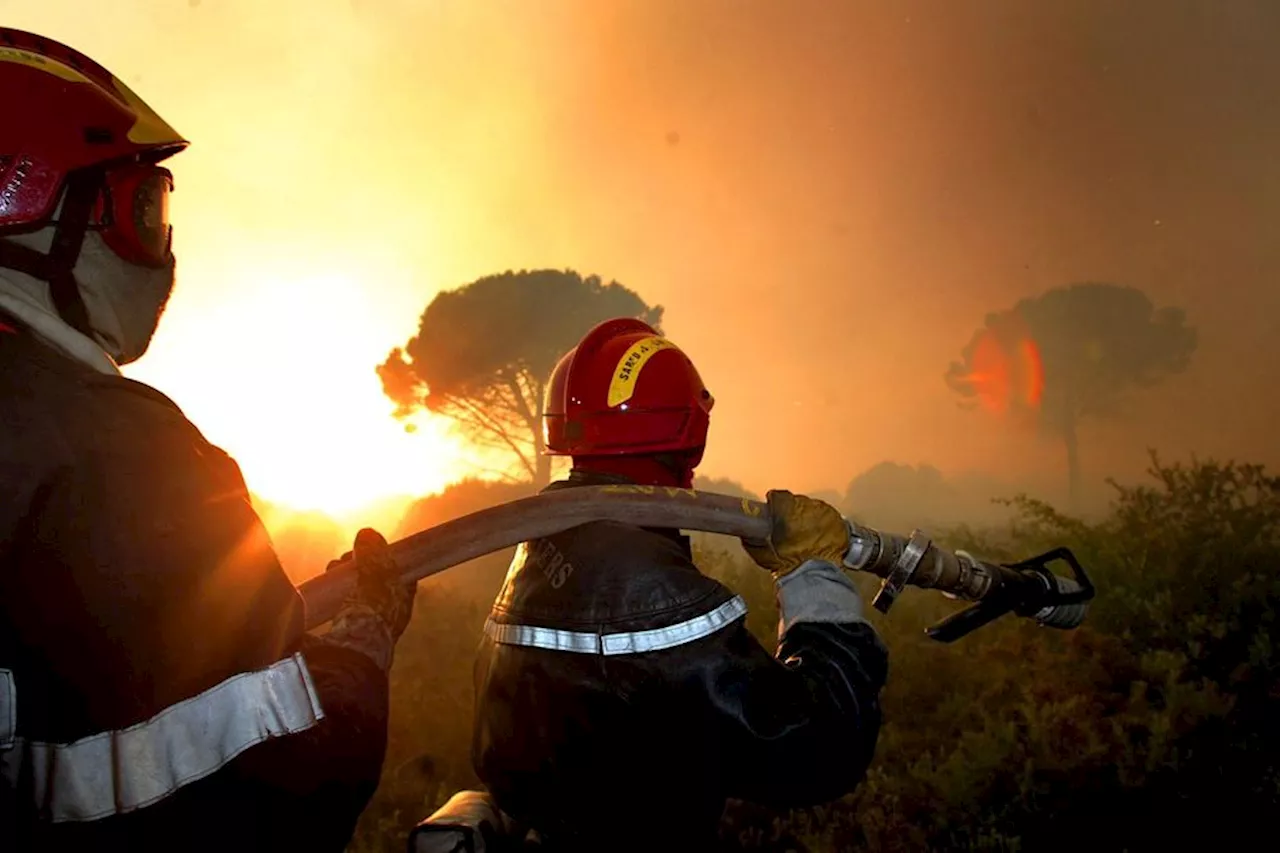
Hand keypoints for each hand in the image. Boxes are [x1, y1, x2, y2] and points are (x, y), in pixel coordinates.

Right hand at [330, 528, 415, 642]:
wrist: (346, 655)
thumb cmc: (369, 616)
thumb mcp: (377, 578)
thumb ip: (374, 555)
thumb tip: (368, 533)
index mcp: (400, 602)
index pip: (398, 573)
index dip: (384, 556)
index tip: (369, 546)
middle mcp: (383, 613)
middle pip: (371, 580)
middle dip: (357, 564)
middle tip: (345, 559)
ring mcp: (360, 622)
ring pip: (352, 591)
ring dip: (342, 576)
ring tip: (333, 568)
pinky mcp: (339, 629)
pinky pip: (337, 604)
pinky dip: (331, 592)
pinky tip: (324, 584)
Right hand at [741, 490, 850, 576]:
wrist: (813, 577)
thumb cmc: (788, 565)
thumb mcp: (762, 553)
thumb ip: (754, 539)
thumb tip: (748, 534)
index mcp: (785, 508)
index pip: (779, 496)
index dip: (776, 502)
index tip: (775, 508)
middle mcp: (805, 506)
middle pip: (798, 501)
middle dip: (794, 512)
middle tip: (792, 527)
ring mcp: (824, 513)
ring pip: (815, 508)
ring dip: (811, 517)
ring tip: (808, 534)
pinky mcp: (839, 523)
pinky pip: (830, 518)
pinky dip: (826, 525)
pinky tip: (822, 537)